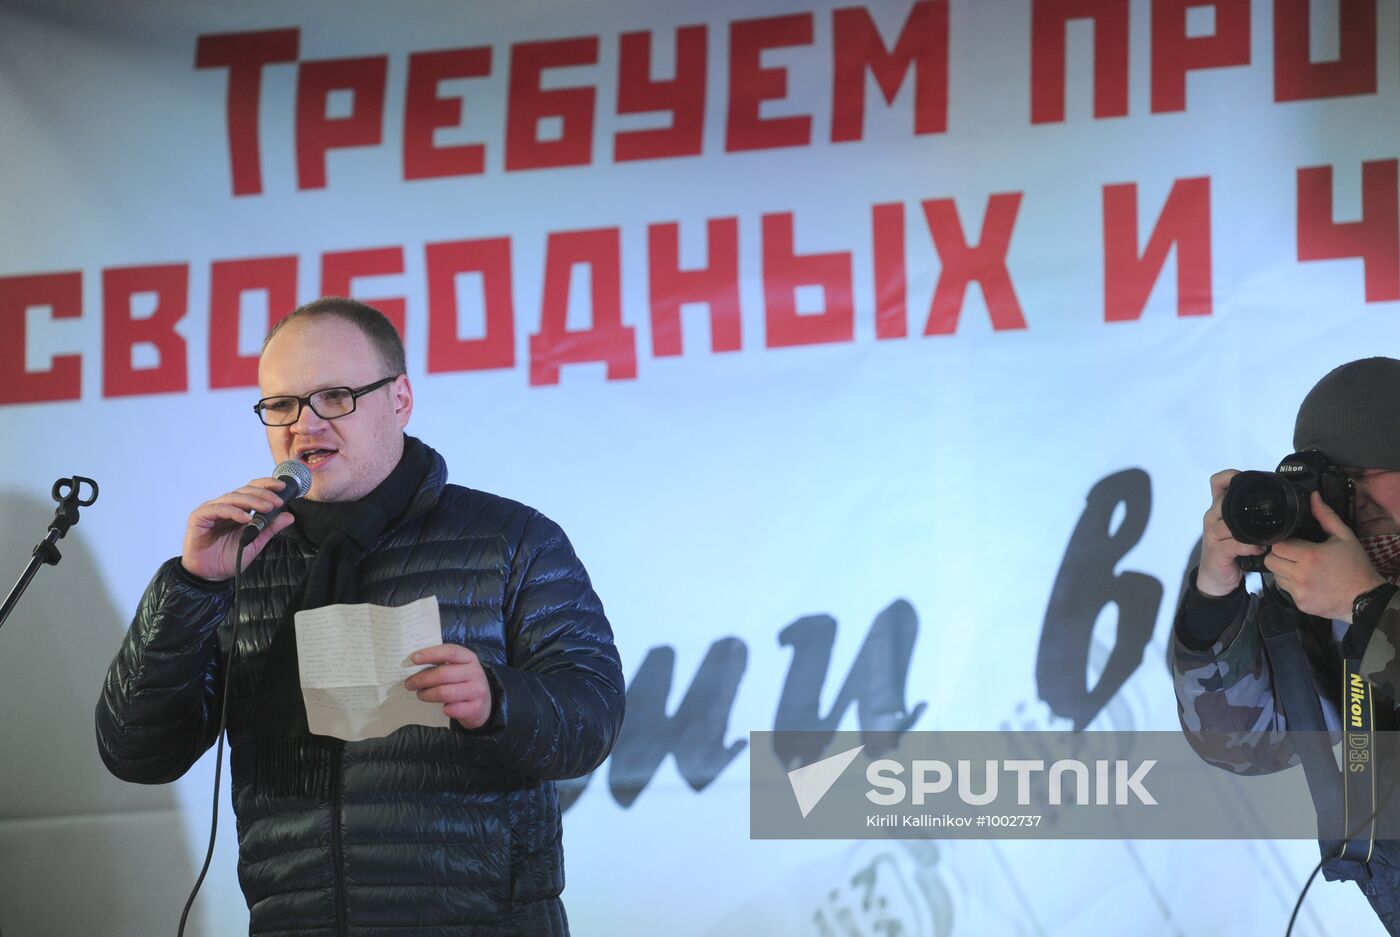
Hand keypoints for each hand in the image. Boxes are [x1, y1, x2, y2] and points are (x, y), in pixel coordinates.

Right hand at [180, 478, 295, 580]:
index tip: (282, 487)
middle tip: (277, 502)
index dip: (266, 485)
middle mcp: (224, 505)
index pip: (252, 489)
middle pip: (244, 491)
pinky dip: (234, 512)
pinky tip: (247, 518)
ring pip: (233, 497)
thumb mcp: (256, 541)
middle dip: (263, 494)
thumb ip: (270, 527)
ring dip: (252, 501)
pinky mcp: (199, 516)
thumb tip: (289, 516)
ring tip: (267, 508)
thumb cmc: (229, 556)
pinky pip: (218, 509)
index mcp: (237, 508)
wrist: (210, 574)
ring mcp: (211, 509)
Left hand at [406, 644, 493, 729]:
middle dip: (421, 679)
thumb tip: (412, 665)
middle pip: (443, 674)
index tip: (412, 659)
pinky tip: (442, 707)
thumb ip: (441, 664)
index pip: (449, 651)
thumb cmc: (463, 682)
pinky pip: (452, 709)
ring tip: (421, 694)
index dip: (430, 654)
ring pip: (444, 693)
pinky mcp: (476, 708)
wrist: (483, 703)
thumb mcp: (458, 668)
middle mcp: (475, 672)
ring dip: (427, 695)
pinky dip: (444, 709)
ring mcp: (477, 690)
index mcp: (469, 658)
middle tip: (409, 683)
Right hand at [1197, 469, 1266, 595]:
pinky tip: (1259, 549)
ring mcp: (1212, 534)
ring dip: (1251, 530)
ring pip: (1230, 523)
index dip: (1231, 476)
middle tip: (1268, 514)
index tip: (1248, 480)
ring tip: (1267, 537)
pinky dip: (1249, 546)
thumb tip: (1277, 503)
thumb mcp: (1236, 529)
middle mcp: (1212, 517)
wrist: (1215, 578)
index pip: (1217, 482)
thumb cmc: (1229, 550)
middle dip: (1247, 507)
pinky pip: (1234, 543)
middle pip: (1224, 500)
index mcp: (1218, 509)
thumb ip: (1248, 516)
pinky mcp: (1216, 550)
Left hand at [1265, 492, 1384, 621]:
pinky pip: (1285, 590)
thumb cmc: (1355, 566)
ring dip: (1283, 570)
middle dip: (1280, 555)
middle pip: (1270, 561)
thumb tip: (1313, 497)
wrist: (1365, 598)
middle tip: (1294, 554)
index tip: (1293, 542)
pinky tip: (1307, 581)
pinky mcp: (1300, 604)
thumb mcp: (1344, 537)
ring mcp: (1299, 592)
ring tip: (1301, 568)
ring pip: (1275, 576)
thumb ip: (1325, 516)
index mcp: (1309, 556)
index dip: (1283, 542)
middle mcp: (1300, 575)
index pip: (1277, 546)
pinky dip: (1292, 584)